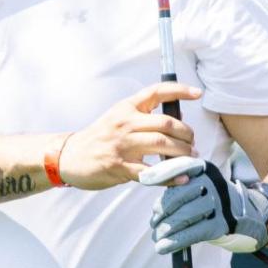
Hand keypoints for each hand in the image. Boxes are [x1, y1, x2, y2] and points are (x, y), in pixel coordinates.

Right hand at [58, 84, 201, 189]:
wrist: (69, 156)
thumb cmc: (98, 137)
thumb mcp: (117, 117)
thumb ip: (143, 116)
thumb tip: (177, 120)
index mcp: (126, 108)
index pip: (156, 92)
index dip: (180, 90)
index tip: (198, 93)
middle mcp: (125, 123)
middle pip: (166, 124)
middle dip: (187, 134)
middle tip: (192, 143)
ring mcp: (122, 146)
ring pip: (162, 145)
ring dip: (183, 153)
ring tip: (190, 158)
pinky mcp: (120, 167)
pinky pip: (152, 173)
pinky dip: (171, 176)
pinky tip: (182, 177)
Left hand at [140, 157, 267, 253]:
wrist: (246, 215)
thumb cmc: (211, 199)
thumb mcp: (197, 184)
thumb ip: (176, 185)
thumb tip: (153, 200)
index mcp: (204, 169)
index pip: (180, 167)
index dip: (161, 172)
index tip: (144, 179)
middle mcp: (213, 183)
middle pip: (179, 196)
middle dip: (162, 212)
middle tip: (154, 224)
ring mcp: (219, 203)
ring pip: (185, 216)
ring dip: (166, 230)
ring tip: (157, 238)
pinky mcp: (221, 224)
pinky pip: (193, 233)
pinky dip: (175, 241)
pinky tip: (163, 248)